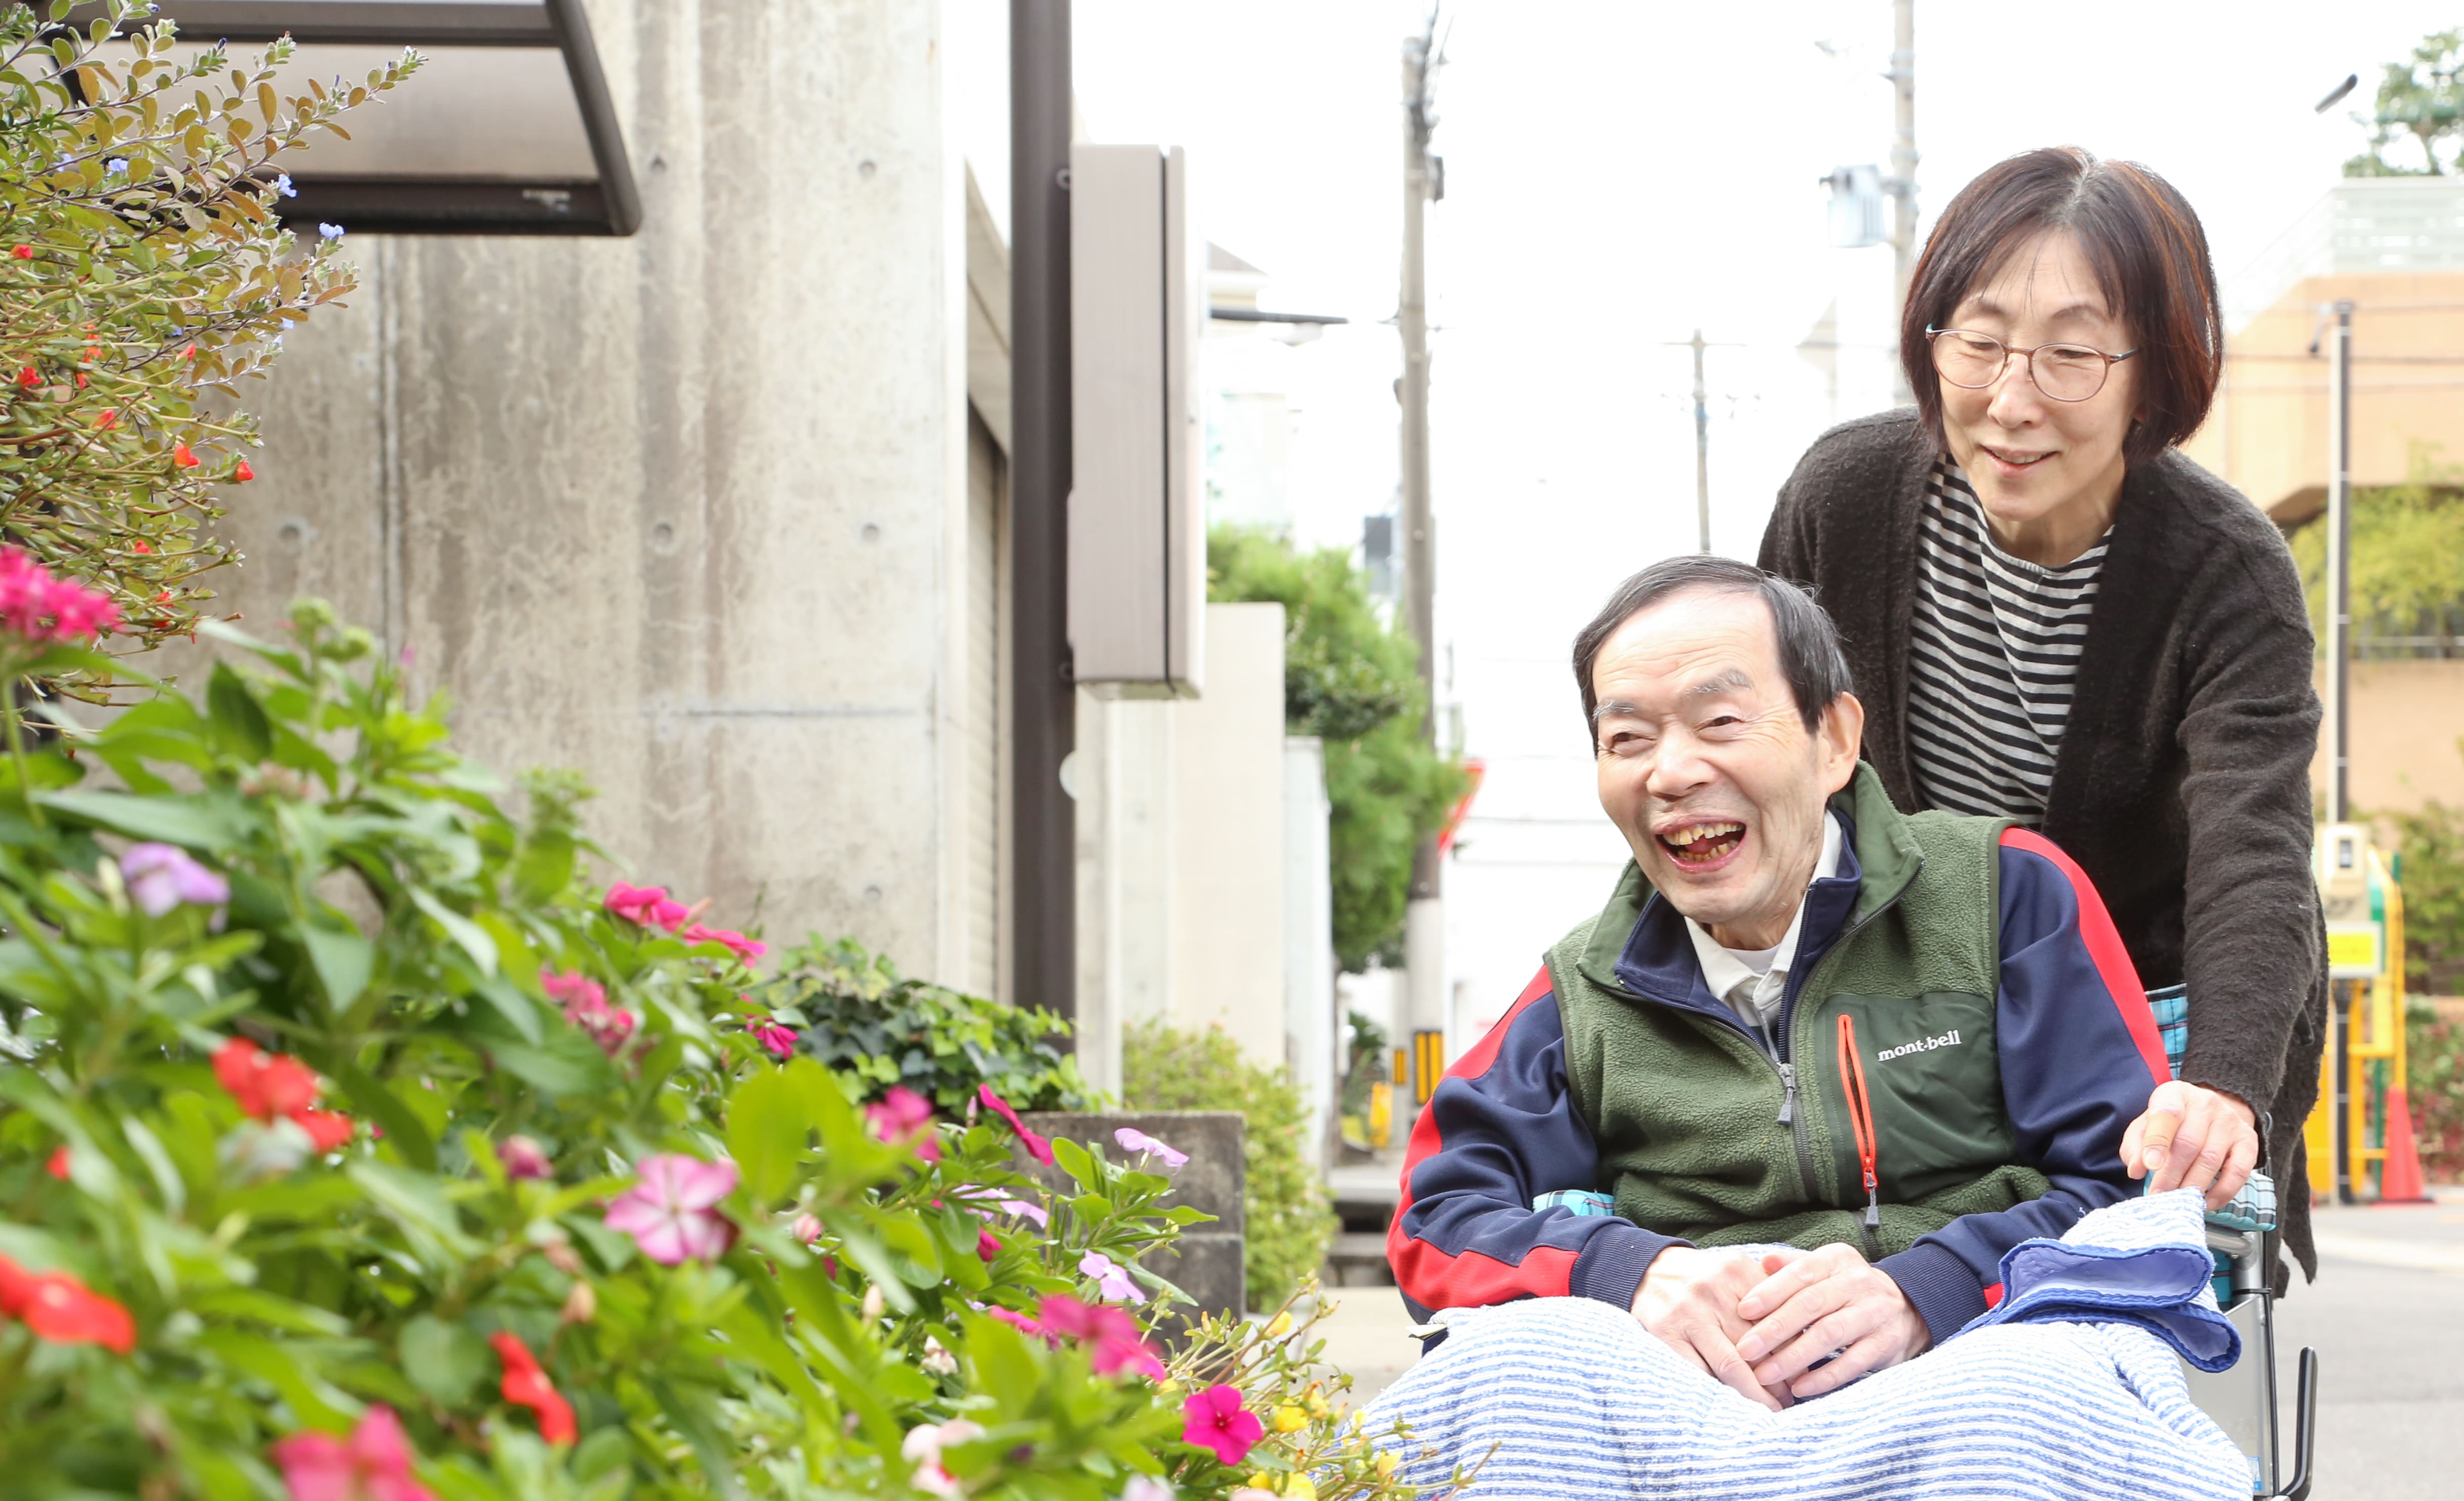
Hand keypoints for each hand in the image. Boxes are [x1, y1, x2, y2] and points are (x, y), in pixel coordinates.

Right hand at [1631, 1245, 1803, 1410]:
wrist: (1648, 1269)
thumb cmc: (1703, 1278)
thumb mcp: (1735, 1272)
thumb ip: (1767, 1294)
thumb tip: (1803, 1340)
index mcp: (1737, 1271)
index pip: (1777, 1319)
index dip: (1794, 1352)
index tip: (1803, 1375)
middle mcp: (1713, 1290)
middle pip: (1758, 1345)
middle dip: (1778, 1379)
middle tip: (1789, 1398)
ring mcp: (1688, 1313)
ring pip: (1731, 1365)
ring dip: (1755, 1393)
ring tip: (1770, 1408)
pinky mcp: (1667, 1334)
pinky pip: (1699, 1372)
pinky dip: (1719, 1391)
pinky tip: (1734, 1403)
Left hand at [1733, 1243, 1930, 1397]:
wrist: (1906, 1308)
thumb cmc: (1847, 1290)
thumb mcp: (1824, 1269)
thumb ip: (1792, 1266)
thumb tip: (1761, 1261)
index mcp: (1836, 1260)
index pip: (1800, 1272)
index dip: (1770, 1292)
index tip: (1743, 1310)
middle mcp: (1857, 1283)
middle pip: (1811, 1305)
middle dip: (1775, 1329)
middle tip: (1746, 1350)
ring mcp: (1874, 1314)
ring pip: (1829, 1335)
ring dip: (1794, 1357)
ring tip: (1765, 1375)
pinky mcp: (1886, 1344)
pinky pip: (1852, 1363)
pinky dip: (1824, 1378)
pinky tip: (1799, 1388)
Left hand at [2121, 1080, 2258, 1209]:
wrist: (2210, 1111)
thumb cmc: (2171, 1123)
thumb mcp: (2145, 1125)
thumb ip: (2135, 1145)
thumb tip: (2137, 1170)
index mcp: (2175, 1094)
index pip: (2166, 1114)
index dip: (2157, 1141)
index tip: (2149, 1166)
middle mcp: (2205, 1104)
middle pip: (2188, 1143)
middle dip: (2171, 1175)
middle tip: (2159, 1196)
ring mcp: (2229, 1122)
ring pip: (2211, 1159)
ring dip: (2193, 1186)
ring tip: (2179, 1202)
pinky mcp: (2248, 1140)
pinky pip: (2238, 1171)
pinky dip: (2222, 1192)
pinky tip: (2206, 1203)